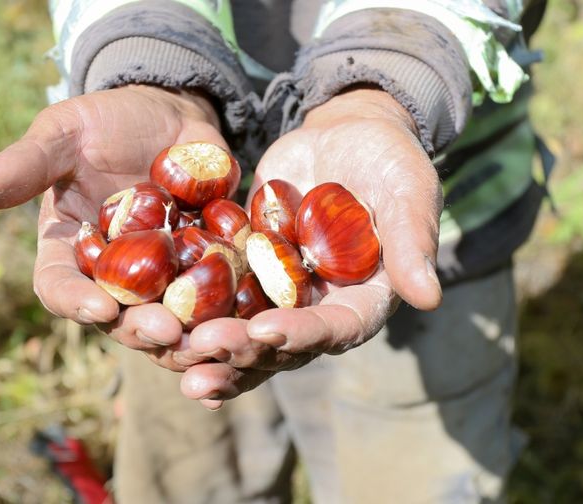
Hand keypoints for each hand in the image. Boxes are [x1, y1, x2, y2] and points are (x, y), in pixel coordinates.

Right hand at [0, 85, 229, 370]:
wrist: (168, 114)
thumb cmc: (105, 122)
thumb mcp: (64, 134)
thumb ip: (26, 165)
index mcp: (69, 253)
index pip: (60, 288)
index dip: (75, 302)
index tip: (96, 307)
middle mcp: (113, 278)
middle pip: (121, 319)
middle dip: (141, 329)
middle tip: (166, 332)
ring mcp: (163, 280)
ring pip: (174, 322)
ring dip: (192, 338)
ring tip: (214, 341)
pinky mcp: (207, 270)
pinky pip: (221, 302)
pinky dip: (234, 317)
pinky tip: (254, 330)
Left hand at [178, 88, 443, 407]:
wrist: (346, 135)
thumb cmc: (389, 160)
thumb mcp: (408, 192)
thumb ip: (414, 242)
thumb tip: (429, 298)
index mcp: (362, 301)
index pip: (333, 329)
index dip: (300, 334)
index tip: (266, 331)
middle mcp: (318, 309)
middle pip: (280, 345)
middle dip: (240, 352)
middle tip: (200, 354)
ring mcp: (279, 294)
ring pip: (242, 334)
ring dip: (208, 349)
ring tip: (171, 355)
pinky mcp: (246, 272)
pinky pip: (217, 299)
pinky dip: (189, 312)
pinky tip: (153, 323)